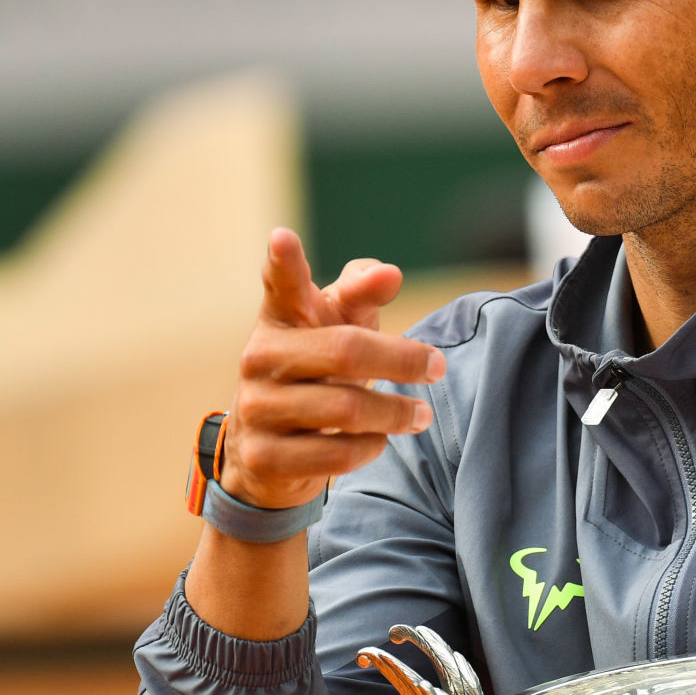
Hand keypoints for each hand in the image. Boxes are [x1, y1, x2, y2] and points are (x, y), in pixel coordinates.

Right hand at [217, 228, 444, 509]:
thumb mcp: (340, 325)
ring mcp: (257, 408)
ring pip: (345, 409)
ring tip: (421, 415)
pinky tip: (378, 441)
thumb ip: (364, 292)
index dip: (283, 262)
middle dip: (401, 359)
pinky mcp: (264, 457)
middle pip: (345, 351)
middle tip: (438, 367)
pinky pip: (335, 455)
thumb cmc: (318, 369)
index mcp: (280, 318)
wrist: (266, 448)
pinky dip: (370, 448)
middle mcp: (260, 358)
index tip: (283, 238)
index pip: (281, 285)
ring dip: (395, 412)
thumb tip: (390, 274)